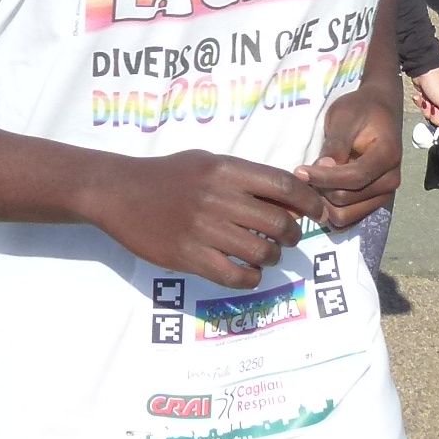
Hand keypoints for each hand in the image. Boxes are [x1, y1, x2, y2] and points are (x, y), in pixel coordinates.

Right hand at [85, 152, 324, 290]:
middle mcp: (218, 198)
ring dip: (271, 257)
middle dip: (291, 235)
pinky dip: (249, 277)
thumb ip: (244, 176)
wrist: (119, 192)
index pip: (283, 186)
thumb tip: (286, 196)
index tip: (319, 213)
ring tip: (264, 255)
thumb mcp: (207, 161)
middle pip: (277, 222)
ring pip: (261, 251)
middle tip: (286, 239)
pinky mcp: (188, 256)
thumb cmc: (167, 174)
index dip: (310, 202)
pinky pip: (234, 275)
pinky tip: (246, 272)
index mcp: (226, 170)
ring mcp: (203, 229)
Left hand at [298, 86, 401, 230]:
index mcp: (387, 156)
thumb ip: (336, 143)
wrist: (378, 111)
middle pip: (345, 200)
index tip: (299, 171)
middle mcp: (390, 181)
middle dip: (321, 189)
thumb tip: (323, 167)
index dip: (323, 177)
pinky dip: (330, 211)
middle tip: (305, 173)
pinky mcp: (373, 204)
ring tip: (314, 182)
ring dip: (324, 202)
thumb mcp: (344, 117)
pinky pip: (347, 220)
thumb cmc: (360, 110)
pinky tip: (321, 191)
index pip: (353, 178)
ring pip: (344, 215)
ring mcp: (383, 196)